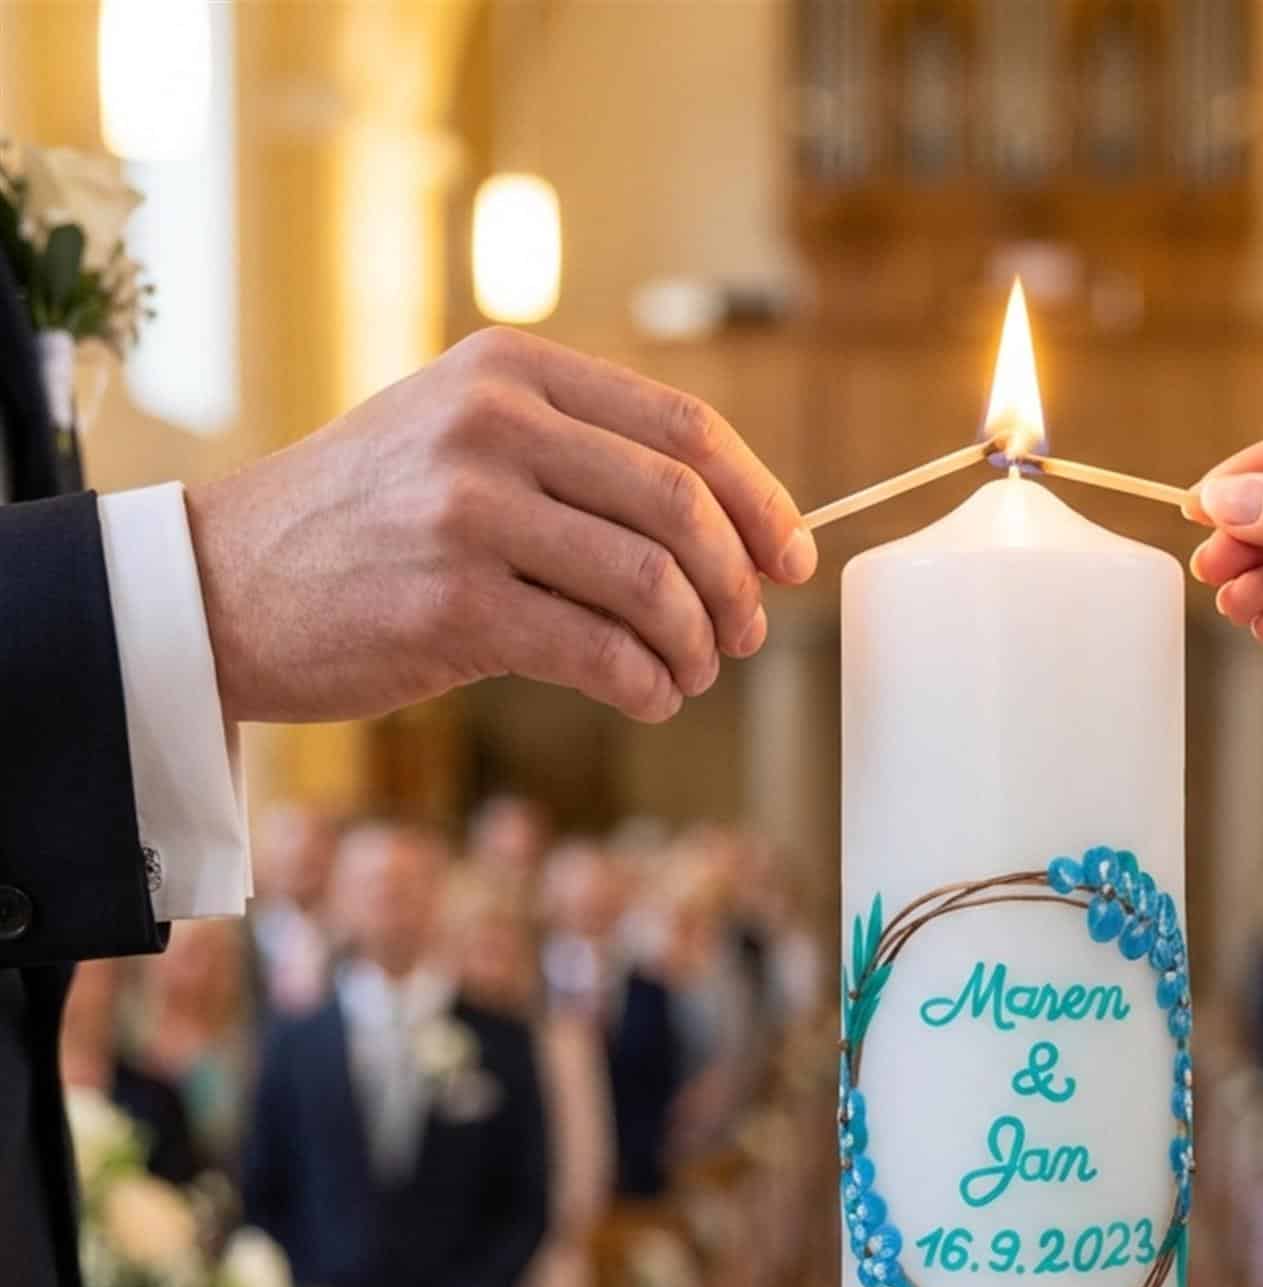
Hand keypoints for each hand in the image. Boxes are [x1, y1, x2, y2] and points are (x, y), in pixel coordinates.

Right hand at [186, 327, 816, 728]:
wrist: (226, 583)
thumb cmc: (367, 523)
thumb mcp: (462, 442)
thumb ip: (579, 459)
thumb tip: (727, 530)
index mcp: (510, 370)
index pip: (684, 427)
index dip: (759, 500)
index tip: (793, 558)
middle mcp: (491, 426)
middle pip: (680, 506)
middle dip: (736, 584)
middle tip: (744, 633)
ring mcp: (468, 512)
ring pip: (650, 582)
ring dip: (696, 645)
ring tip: (691, 673)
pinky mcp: (451, 604)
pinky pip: (600, 652)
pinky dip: (647, 685)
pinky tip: (648, 696)